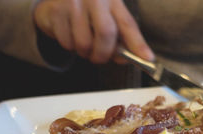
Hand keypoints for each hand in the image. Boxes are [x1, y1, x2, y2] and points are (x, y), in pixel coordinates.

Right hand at [33, 0, 154, 63]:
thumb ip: (122, 35)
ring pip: (84, 43)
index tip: (147, 59)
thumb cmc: (87, 8)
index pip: (127, 23)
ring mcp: (73, 2)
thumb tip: (133, 57)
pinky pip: (66, 42)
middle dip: (104, 54)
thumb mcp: (108, 14)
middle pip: (106, 33)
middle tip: (99, 57)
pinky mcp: (55, 11)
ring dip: (84, 52)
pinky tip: (70, 34)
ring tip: (83, 43)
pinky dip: (69, 46)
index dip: (138, 44)